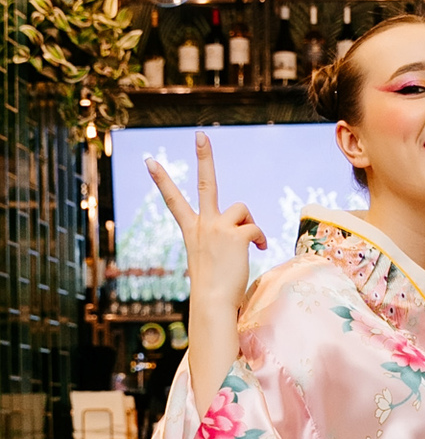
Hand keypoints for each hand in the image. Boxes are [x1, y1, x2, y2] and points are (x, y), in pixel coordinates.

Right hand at [146, 131, 264, 314]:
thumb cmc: (213, 290)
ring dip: (249, 223)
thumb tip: (239, 241)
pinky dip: (260, 238)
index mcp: (191, 230)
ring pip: (241, 208)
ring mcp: (218, 228)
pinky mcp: (235, 235)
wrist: (212, 303)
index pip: (173, 200)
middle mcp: (202, 224)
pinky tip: (258, 249)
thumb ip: (218, 244)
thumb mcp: (210, 260)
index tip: (149, 160)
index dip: (161, 179)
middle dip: (203, 157)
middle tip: (201, 135)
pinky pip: (254, 227)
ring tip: (249, 243)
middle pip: (204, 183)